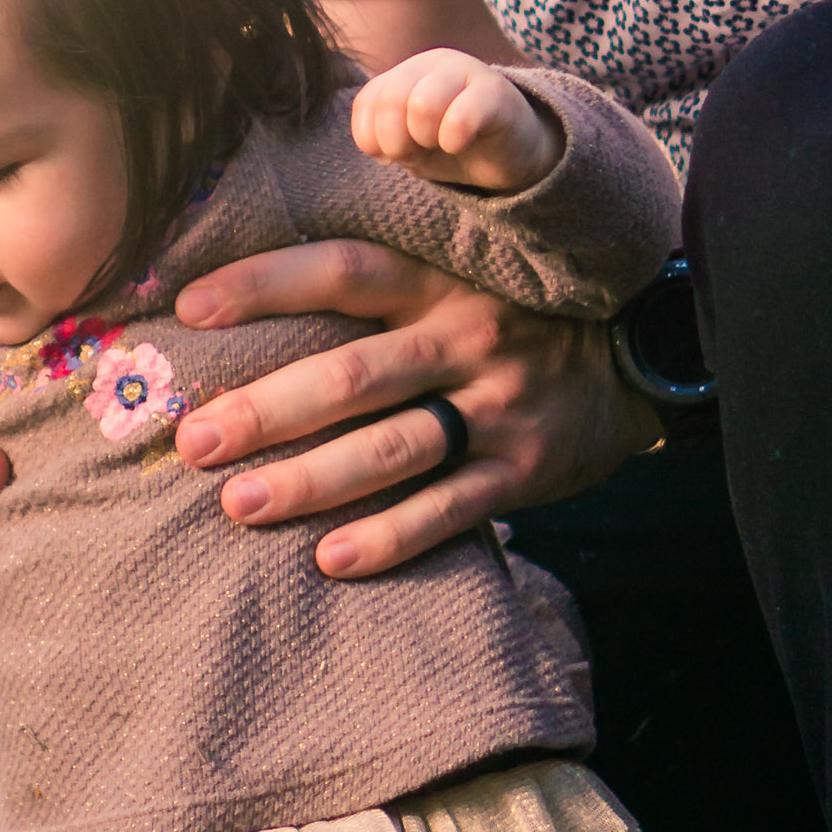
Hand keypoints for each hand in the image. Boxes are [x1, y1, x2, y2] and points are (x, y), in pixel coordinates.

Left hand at [174, 242, 661, 577]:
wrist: (644, 353)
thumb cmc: (514, 315)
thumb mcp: (461, 274)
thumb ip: (379, 287)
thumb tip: (250, 298)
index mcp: (441, 280)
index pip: (342, 270)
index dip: (265, 285)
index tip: (187, 312)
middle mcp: (467, 338)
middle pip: (355, 373)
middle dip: (269, 408)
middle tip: (195, 440)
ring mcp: (499, 408)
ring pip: (395, 448)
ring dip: (313, 479)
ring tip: (239, 504)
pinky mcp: (526, 471)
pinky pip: (451, 510)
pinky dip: (391, 537)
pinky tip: (329, 560)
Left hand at [352, 50, 559, 192]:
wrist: (510, 151)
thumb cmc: (454, 144)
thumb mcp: (410, 145)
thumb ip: (383, 138)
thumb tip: (378, 146)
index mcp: (407, 72)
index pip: (368, 102)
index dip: (374, 140)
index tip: (396, 154)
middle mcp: (433, 63)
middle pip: (390, 100)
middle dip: (397, 141)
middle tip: (418, 152)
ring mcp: (466, 71)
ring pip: (421, 104)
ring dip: (425, 138)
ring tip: (441, 144)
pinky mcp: (496, 92)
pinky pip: (460, 117)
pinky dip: (453, 141)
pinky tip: (461, 144)